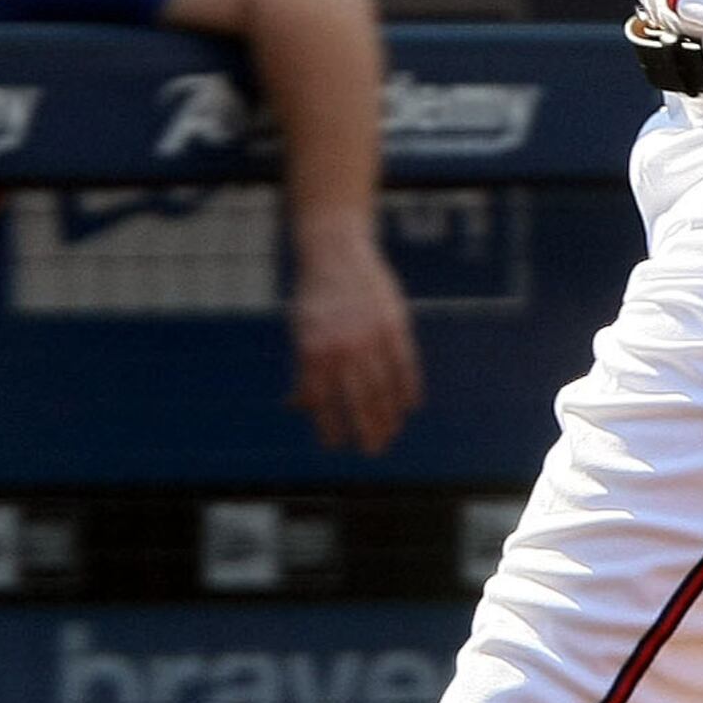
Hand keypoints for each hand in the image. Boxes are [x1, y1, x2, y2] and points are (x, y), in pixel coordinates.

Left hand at [287, 232, 420, 453]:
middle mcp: (342, 349)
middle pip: (358, 401)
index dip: (330, 428)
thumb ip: (302, 370)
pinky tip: (409, 405)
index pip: (323, 402)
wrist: (334, 251)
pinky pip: (404, 364)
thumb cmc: (313, 296)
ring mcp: (370, 337)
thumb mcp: (299, 332)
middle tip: (373, 450)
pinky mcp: (393, 324)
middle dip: (366, 430)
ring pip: (384, 387)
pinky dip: (408, 387)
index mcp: (314, 353)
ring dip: (389, 415)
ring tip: (391, 432)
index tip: (337, 446)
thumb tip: (293, 406)